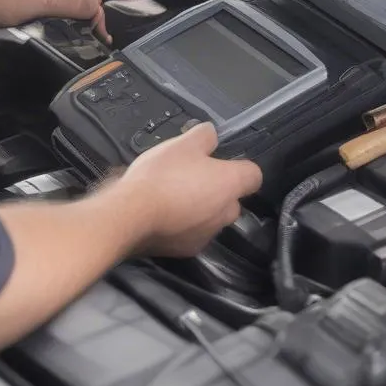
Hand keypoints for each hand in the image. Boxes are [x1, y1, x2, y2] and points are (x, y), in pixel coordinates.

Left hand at [0, 0, 109, 40]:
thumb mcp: (37, 3)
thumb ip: (68, 5)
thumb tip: (96, 6)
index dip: (89, 2)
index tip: (94, 24)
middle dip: (75, 8)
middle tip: (82, 30)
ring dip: (57, 11)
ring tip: (60, 29)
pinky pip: (36, 0)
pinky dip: (42, 12)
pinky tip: (39, 23)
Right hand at [117, 122, 262, 257]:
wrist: (132, 215)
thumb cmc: (162, 175)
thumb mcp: (182, 143)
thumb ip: (204, 136)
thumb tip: (212, 135)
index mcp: (230, 184)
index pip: (253, 175)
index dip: (239, 166)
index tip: (219, 161)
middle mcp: (226, 212)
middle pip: (232, 199)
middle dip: (217, 189)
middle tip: (191, 176)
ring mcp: (208, 234)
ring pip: (212, 218)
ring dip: (200, 208)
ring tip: (172, 195)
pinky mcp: (188, 250)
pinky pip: (193, 233)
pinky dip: (184, 225)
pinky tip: (163, 214)